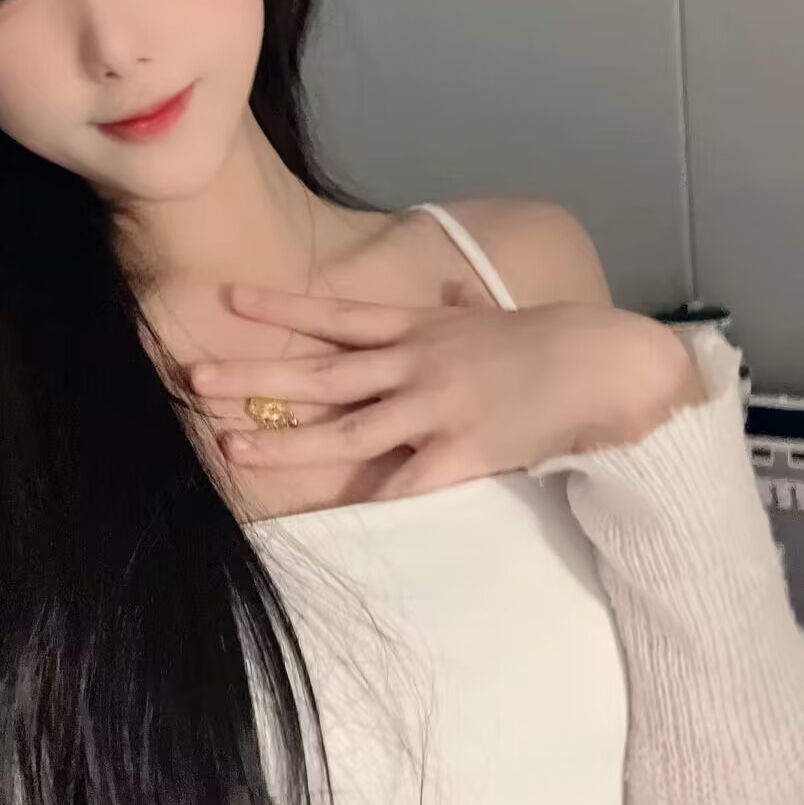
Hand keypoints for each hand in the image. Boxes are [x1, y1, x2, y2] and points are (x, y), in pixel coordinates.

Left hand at [189, 286, 703, 499]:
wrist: (606, 364)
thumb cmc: (549, 340)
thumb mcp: (492, 315)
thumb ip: (459, 307)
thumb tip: (452, 288)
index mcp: (420, 326)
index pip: (337, 314)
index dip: (282, 308)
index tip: (229, 299)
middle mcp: (416, 362)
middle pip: (321, 372)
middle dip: (256, 375)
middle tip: (197, 375)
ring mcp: (435, 408)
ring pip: (345, 428)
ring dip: (285, 440)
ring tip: (231, 445)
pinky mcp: (462, 452)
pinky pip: (405, 483)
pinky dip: (368, 501)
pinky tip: (328, 517)